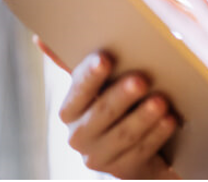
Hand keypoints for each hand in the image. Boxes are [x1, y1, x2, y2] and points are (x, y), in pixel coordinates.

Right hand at [34, 36, 179, 178]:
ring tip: (161, 101)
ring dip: (143, 117)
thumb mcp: (98, 83)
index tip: (105, 58)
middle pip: (101, 113)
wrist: (134, 145)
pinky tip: (169, 120)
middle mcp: (79, 136)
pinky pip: (141, 152)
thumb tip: (38, 39)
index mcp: (70, 110)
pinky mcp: (122, 171)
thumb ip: (74, 62)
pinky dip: (156, 135)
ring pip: (123, 135)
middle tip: (141, 79)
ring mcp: (99, 157)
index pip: (77, 90)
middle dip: (122, 95)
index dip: (90, 75)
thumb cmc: (115, 102)